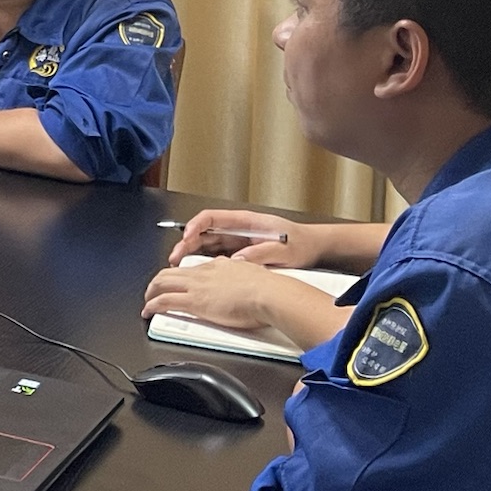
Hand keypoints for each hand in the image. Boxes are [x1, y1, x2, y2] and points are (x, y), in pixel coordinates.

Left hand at [142, 254, 289, 332]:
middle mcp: (204, 273)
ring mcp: (197, 286)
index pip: (193, 269)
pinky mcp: (194, 302)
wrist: (269, 294)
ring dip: (151, 292)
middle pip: (171, 272)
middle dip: (158, 282)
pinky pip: (164, 301)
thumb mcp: (253, 275)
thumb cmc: (269, 290)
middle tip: (154, 291)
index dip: (183, 276)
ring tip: (147, 301)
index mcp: (219, 266)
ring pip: (162, 283)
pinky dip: (152, 306)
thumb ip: (244, 276)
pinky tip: (148, 311)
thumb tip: (245, 281)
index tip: (180, 283)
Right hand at [167, 209, 329, 268]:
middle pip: (203, 231)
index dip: (195, 226)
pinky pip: (215, 255)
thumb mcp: (283, 250)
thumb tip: (237, 261)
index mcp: (245, 221)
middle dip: (186, 243)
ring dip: (191, 253)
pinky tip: (198, 273)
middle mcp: (238, 229)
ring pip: (206, 244)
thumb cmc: (302, 243)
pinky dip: (204, 262)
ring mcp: (238, 241)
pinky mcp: (240, 253)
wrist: (315, 249)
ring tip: (179, 266)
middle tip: (175, 256)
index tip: (187, 237)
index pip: (211, 217)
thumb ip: (260, 254)